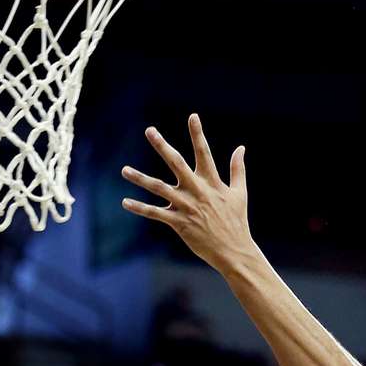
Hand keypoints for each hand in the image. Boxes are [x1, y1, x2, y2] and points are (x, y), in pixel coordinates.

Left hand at [121, 114, 254, 272]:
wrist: (233, 249)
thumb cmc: (237, 220)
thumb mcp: (240, 193)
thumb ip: (238, 169)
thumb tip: (241, 148)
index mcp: (212, 182)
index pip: (204, 153)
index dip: (198, 134)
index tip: (192, 116)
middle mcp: (197, 190)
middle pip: (176, 163)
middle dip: (162, 146)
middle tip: (149, 131)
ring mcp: (186, 206)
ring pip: (158, 188)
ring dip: (140, 178)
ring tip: (124, 170)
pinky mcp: (179, 222)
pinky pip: (155, 213)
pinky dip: (140, 208)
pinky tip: (125, 202)